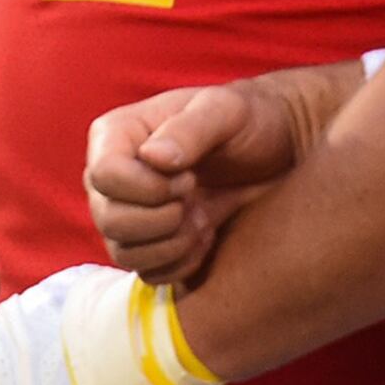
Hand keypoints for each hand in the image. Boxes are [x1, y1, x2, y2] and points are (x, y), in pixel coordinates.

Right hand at [83, 82, 305, 287]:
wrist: (279, 150)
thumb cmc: (252, 120)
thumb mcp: (227, 111)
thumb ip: (190, 129)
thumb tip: (153, 157)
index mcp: (118, 135)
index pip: (105, 176)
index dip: (147, 188)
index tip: (191, 178)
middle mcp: (114, 176)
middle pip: (109, 219)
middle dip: (162, 220)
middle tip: (197, 201)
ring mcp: (128, 213)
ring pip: (124, 253)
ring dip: (172, 244)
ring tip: (204, 219)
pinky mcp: (149, 244)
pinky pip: (148, 274)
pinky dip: (180, 263)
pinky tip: (206, 236)